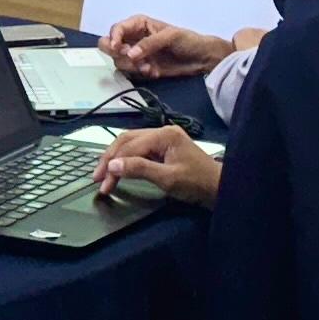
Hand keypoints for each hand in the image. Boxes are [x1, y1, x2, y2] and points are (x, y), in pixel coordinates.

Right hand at [94, 125, 220, 207]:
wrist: (221, 188)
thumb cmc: (196, 184)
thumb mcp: (167, 179)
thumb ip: (139, 170)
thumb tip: (113, 165)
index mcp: (164, 135)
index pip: (130, 147)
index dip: (113, 165)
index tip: (102, 183)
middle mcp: (162, 131)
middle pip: (127, 140)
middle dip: (110, 158)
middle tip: (97, 177)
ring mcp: (165, 137)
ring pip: (131, 142)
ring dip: (116, 157)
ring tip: (104, 174)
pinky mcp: (166, 147)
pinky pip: (140, 148)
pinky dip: (127, 158)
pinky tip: (119, 167)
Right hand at [98, 15, 233, 78]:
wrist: (202, 59)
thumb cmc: (187, 40)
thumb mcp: (169, 36)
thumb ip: (149, 44)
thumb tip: (130, 54)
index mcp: (138, 24)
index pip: (116, 29)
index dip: (114, 38)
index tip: (119, 48)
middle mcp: (133, 39)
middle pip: (109, 45)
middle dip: (117, 53)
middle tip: (131, 58)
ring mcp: (137, 55)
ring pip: (119, 61)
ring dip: (131, 66)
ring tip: (148, 67)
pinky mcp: (141, 68)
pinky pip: (130, 73)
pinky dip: (139, 74)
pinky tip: (153, 72)